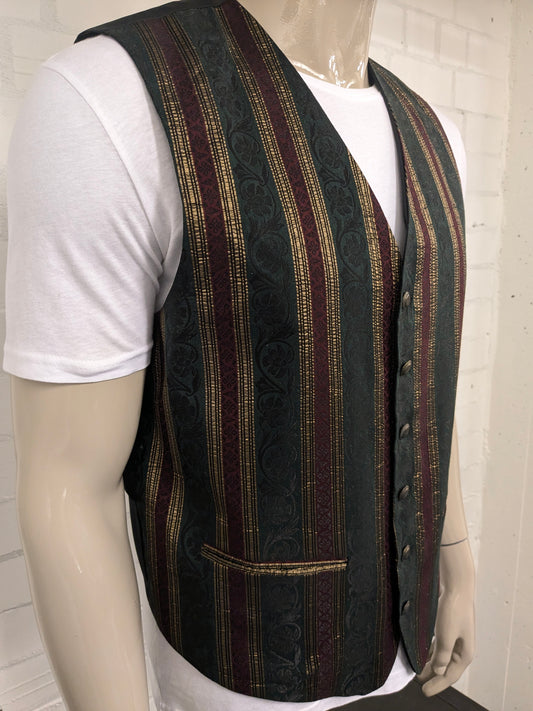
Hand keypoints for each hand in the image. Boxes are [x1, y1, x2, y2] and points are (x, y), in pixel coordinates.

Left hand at [417, 539, 475, 696]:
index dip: (437, 685)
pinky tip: (420, 651)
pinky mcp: (448, 627)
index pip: (450, 675)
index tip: (424, 691)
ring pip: (440, 656)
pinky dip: (430, 650)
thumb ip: (441, 656)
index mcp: (465, 653)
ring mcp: (455, 637)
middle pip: (445, 667)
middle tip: (417, 681)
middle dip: (432, 675)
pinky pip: (438, 645)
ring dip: (429, 663)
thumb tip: (437, 671)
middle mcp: (461, 647)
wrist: (456, 585)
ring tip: (416, 668)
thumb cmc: (453, 610)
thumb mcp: (445, 636)